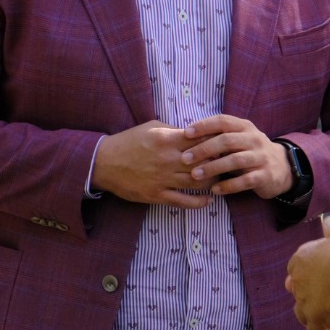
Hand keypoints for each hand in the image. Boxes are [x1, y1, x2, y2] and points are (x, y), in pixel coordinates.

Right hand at [91, 121, 211, 208]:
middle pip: (203, 162)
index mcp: (166, 139)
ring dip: (212, 181)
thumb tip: (194, 133)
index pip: (200, 140)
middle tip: (225, 162)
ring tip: (219, 179)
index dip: (214, 142)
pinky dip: (198, 202)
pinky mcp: (156, 195)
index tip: (222, 144)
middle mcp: (167, 159)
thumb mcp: (150, 127)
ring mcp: (162, 179)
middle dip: (217, 162)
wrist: (104, 162)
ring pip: (196, 182)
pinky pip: (183, 201)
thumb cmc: (128, 141)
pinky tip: (208, 200)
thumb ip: (172, 129)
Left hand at [179, 114, 291, 198]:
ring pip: (235, 161)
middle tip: (185, 158)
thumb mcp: (238, 139)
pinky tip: (214, 189)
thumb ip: (219, 137)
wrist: (282, 168)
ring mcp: (261, 157)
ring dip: (213, 168)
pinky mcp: (265, 175)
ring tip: (195, 175)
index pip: (223, 121)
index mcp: (245, 126)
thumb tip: (187, 135)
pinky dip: (228, 186)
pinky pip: (245, 181)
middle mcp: (254, 139)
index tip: (186, 133)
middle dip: (203, 149)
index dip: (204, 126)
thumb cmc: (250, 152)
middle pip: (226, 140)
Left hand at [286, 215, 329, 329]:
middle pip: (298, 288)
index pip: (297, 264)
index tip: (316, 273)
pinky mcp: (314, 318)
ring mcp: (305, 300)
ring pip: (301, 311)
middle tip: (318, 297)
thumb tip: (328, 220)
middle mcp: (298, 280)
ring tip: (318, 319)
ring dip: (309, 315)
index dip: (306, 270)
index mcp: (301, 257)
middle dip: (306, 293)